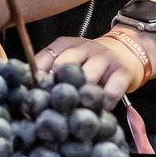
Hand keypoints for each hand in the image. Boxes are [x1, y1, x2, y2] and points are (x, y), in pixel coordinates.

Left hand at [35, 34, 150, 104]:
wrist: (126, 52)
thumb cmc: (89, 63)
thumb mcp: (68, 61)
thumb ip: (51, 72)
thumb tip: (30, 93)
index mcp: (65, 44)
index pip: (45, 58)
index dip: (37, 79)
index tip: (34, 96)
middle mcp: (83, 47)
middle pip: (64, 65)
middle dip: (57, 88)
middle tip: (53, 107)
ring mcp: (104, 57)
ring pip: (88, 77)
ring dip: (81, 97)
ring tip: (76, 112)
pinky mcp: (122, 71)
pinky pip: (111, 91)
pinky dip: (103, 104)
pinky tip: (99, 110)